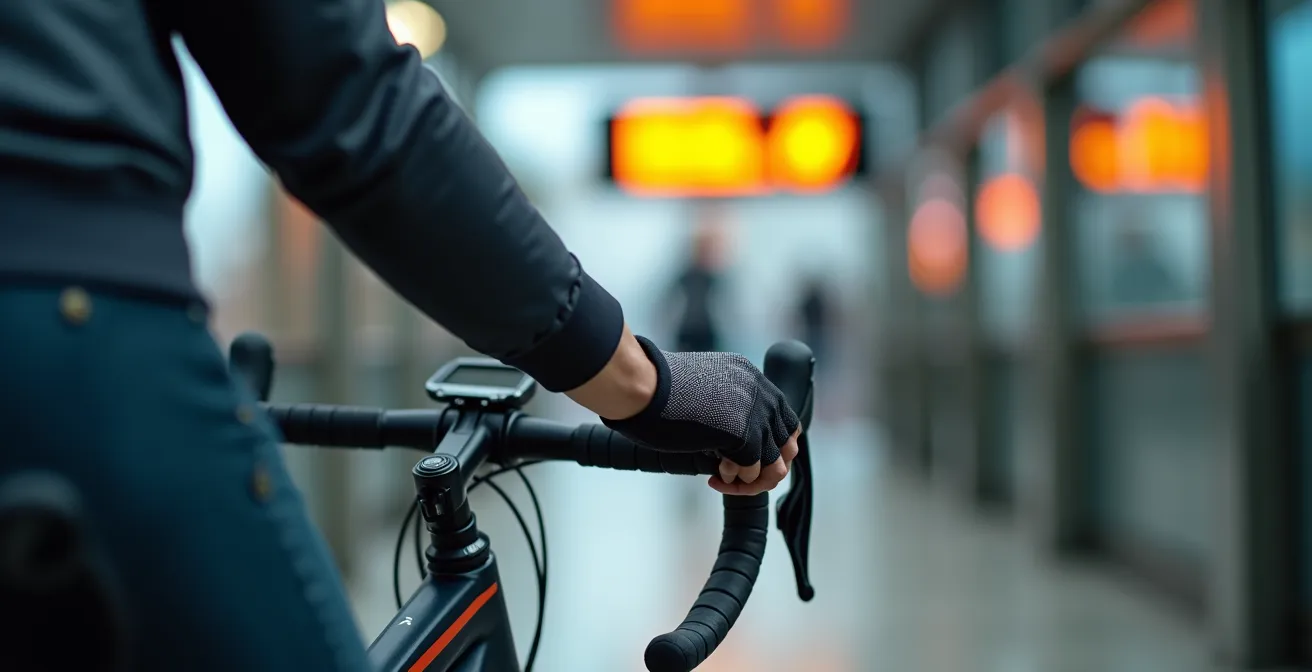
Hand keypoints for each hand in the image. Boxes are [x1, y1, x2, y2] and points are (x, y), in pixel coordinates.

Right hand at [601, 336, 800, 495]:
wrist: (640, 384)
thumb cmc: (655, 389)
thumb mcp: (703, 390)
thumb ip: (725, 407)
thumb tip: (729, 440)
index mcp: (750, 376)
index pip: (782, 419)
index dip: (767, 445)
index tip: (742, 457)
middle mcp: (759, 391)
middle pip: (786, 443)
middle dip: (766, 467)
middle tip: (737, 476)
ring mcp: (753, 412)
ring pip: (776, 462)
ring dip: (753, 480)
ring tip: (726, 480)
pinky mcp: (742, 434)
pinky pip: (754, 471)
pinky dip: (737, 482)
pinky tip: (716, 476)